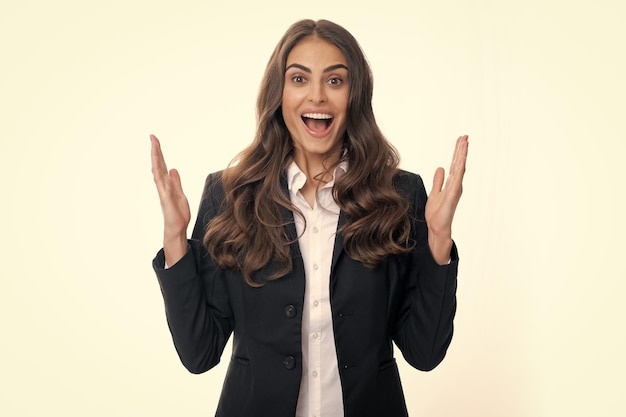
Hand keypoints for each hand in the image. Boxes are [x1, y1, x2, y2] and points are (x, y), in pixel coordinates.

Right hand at [150, 134, 190, 264]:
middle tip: (152, 137)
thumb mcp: (180, 194)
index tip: (155, 141)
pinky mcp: (165, 197)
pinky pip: (160, 182)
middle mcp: (163, 185)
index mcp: (167, 183)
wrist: (177, 228)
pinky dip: (158, 173)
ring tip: (153, 145)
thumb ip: (176, 182)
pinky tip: (156, 165)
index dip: (159, 153)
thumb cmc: (178, 214)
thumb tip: (173, 170)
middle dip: (155, 150)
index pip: (162, 165)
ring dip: (155, 158)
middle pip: (158, 164)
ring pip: (157, 170)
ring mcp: (163, 190)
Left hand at [425, 135, 467, 263]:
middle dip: (461, 149)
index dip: (458, 152)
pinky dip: (459, 168)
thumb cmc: (437, 214)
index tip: (460, 140)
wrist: (437, 228)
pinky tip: (461, 160)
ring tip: (464, 143)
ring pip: (460, 168)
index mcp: (451, 183)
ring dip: (462, 155)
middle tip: (465, 136)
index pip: (455, 164)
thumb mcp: (434, 193)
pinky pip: (456, 179)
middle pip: (459, 163)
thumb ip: (438, 181)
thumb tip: (440, 168)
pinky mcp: (452, 194)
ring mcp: (455, 189)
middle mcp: (456, 185)